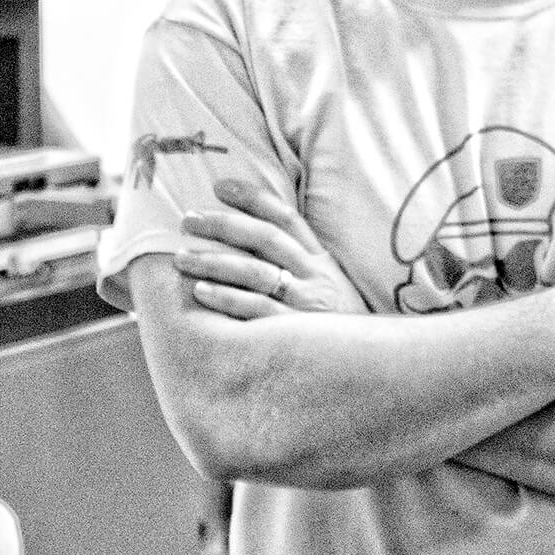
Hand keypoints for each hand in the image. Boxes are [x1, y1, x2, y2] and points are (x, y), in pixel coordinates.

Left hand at [175, 178, 369, 318]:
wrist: (372, 367)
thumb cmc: (339, 330)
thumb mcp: (330, 291)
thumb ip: (299, 268)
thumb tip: (250, 244)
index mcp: (322, 262)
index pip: (286, 219)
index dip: (253, 199)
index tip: (219, 187)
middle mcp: (316, 277)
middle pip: (265, 239)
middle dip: (223, 225)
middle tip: (188, 220)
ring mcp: (307, 304)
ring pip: (256, 272)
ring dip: (215, 262)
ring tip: (182, 257)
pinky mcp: (298, 335)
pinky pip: (258, 311)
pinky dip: (228, 299)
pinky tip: (202, 291)